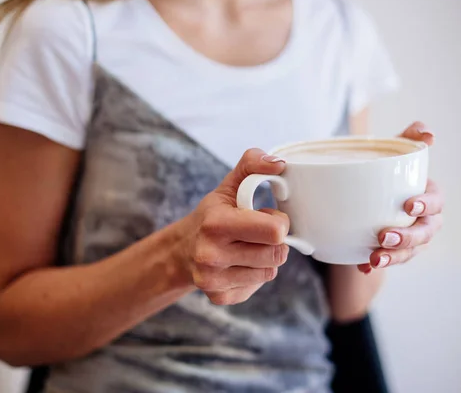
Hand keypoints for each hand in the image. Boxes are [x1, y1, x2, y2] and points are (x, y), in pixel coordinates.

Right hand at [180, 149, 289, 304]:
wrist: (182, 250)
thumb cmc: (212, 215)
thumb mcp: (229, 185)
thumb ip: (253, 164)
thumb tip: (279, 164)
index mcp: (216, 224)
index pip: (275, 231)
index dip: (278, 221)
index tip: (266, 216)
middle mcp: (211, 256)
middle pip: (277, 254)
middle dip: (274, 242)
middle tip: (257, 233)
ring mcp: (214, 280)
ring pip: (270, 272)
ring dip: (266, 258)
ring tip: (247, 247)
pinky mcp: (220, 297)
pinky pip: (258, 287)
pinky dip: (255, 275)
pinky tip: (239, 264)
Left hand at [358, 122, 443, 272]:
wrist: (368, 188)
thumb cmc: (390, 167)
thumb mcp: (398, 148)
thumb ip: (411, 136)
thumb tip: (428, 133)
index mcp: (429, 197)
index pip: (435, 203)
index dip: (426, 205)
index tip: (408, 205)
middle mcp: (424, 221)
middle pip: (423, 234)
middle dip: (406, 238)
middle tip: (384, 237)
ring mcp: (409, 239)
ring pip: (407, 253)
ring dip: (393, 257)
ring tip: (374, 258)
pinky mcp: (391, 250)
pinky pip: (386, 260)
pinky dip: (373, 265)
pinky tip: (362, 266)